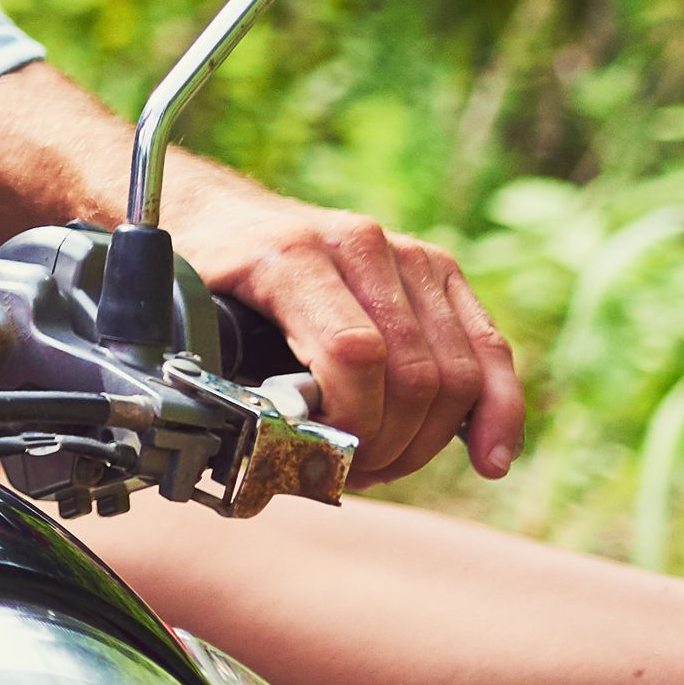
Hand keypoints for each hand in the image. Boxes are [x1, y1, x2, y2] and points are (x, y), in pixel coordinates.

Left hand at [174, 160, 528, 480]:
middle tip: (355, 473)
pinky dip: (497, 409)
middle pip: (414, 372)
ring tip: (387, 465)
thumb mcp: (186, 315)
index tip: (325, 454)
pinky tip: (490, 458)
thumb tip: (250, 452)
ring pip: (457, 370)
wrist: (222, 211)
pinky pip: (489, 347)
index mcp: (292, 254)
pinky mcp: (440, 269)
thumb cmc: (205, 273)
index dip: (354, 420)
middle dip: (391, 443)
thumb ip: (213, 374)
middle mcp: (359, 245)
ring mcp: (407, 254)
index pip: (355, 352)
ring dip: (430, 439)